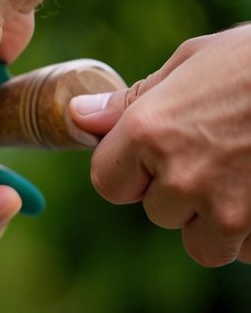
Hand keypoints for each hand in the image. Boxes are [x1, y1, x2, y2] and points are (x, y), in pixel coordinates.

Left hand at [70, 25, 250, 265]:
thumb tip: (79, 120)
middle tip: (227, 148)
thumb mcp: (196, 61)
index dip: (133, 172)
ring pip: (203, 243)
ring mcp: (228, 210)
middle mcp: (180, 177)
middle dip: (184, 191)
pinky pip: (249, 251)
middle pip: (159, 213)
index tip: (161, 153)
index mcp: (150, 132)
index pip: (109, 185)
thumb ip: (136, 101)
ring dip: (221, 220)